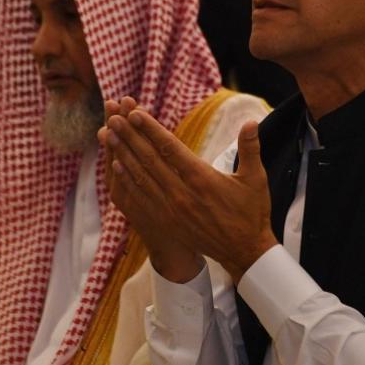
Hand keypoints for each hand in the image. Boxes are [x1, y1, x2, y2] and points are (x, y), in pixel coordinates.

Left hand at [105, 101, 278, 283]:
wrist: (243, 252)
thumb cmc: (250, 213)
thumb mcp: (255, 179)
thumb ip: (251, 148)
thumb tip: (251, 121)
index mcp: (202, 179)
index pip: (169, 148)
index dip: (150, 129)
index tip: (134, 113)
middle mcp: (182, 193)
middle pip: (149, 159)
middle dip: (130, 136)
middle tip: (114, 117)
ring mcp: (171, 209)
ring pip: (141, 176)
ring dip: (123, 154)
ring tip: (109, 134)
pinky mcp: (166, 220)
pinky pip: (141, 197)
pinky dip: (127, 179)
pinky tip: (116, 165)